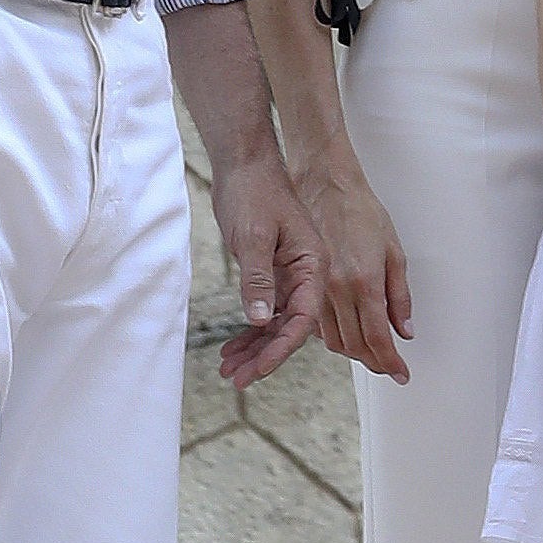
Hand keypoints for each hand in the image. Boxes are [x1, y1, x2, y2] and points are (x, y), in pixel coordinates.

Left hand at [208, 152, 325, 386]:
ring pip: (276, 322)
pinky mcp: (272, 272)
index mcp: (313, 264)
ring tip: (229, 370)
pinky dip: (250, 329)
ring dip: (254, 347)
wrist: (244, 164)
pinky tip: (233, 347)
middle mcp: (306, 273)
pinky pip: (265, 309)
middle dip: (265, 355)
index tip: (258, 370)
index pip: (302, 319)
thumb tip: (262, 321)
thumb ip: (258, 280)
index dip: (281, 348)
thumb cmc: (255, 192)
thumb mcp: (254, 237)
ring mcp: (289, 274)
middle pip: (290, 327)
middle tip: (238, 378)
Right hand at [293, 146, 413, 381]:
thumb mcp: (394, 250)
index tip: (401, 373)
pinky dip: (336, 336)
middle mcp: (338, 290)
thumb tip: (405, 329)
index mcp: (364, 281)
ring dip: (355, 353)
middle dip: (374, 361)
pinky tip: (348, 332)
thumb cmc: (361, 211)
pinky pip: (319, 326)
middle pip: (355, 345)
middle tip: (389, 366)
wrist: (326, 186)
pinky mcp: (304, 286)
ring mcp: (318, 289)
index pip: (378, 337)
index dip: (390, 362)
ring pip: (335, 340)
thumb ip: (400, 295)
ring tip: (372, 353)